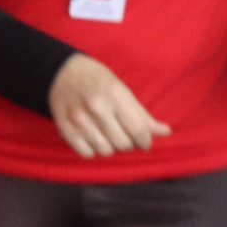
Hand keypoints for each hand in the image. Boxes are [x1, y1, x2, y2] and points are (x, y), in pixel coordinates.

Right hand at [48, 54, 170, 157]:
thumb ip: (142, 114)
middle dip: (128, 144)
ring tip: (108, 138)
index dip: (145, 141)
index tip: (144, 142)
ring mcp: (79, 120)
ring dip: (111, 148)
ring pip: (105, 151)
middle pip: (122, 144)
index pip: (138, 130)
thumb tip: (165, 132)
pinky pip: (86, 153)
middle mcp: (97, 109)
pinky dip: (93, 150)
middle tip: (126, 137)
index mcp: (115, 96)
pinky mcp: (65, 129)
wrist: (61, 73)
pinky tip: (94, 140)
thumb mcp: (122, 90)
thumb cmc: (97, 80)